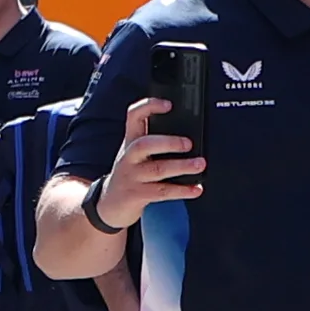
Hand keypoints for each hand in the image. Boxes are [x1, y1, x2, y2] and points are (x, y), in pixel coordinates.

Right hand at [92, 99, 201, 225]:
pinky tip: (196, 189)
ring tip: (199, 165)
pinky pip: (162, 192)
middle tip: (188, 144)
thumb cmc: (130, 175)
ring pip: (157, 169)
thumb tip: (188, 135)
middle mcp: (128, 157)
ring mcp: (131, 177)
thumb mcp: (134, 154)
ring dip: (181, 167)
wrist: (110, 205)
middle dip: (168, 143)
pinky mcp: (136, 195)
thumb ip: (153, 141)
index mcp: (130, 141)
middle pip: (144, 144)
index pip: (134, 116)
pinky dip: (182, 191)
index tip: (168, 105)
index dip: (149, 107)